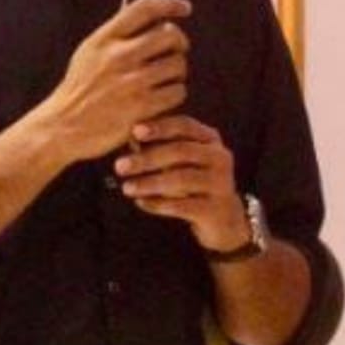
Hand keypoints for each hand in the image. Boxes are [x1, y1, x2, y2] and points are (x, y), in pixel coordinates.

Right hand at [45, 0, 191, 161]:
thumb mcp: (88, 53)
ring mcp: (131, 82)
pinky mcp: (141, 107)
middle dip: (179, 43)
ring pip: (177, 65)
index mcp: (104, 39)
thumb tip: (150, 20)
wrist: (64, 127)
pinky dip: (174, 94)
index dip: (170, 3)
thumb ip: (115, 35)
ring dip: (177, 72)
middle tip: (175, 52)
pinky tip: (163, 98)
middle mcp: (119, 56)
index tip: (184, 8)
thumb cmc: (78, 90)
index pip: (144, 8)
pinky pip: (176, 92)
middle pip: (170, 34)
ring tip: (166, 79)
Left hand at [113, 115, 249, 251]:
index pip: (185, 126)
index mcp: (210, 139)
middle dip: (147, 158)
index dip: (160, 127)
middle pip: (181, 151)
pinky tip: (141, 203)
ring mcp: (220, 184)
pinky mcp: (215, 209)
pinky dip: (158, 204)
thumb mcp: (182, 162)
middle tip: (120, 165)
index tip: (135, 130)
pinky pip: (182, 206)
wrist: (224, 219)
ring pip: (181, 179)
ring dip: (150, 183)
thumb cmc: (194, 184)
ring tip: (127, 187)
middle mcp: (220, 157)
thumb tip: (130, 138)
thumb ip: (160, 148)